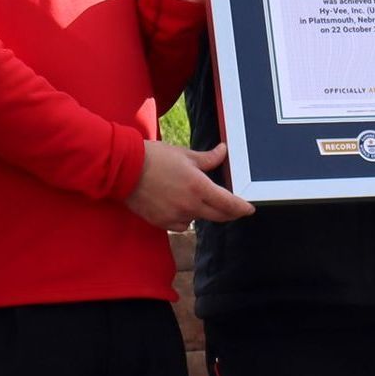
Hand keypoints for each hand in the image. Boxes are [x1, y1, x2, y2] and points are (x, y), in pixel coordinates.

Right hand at [124, 140, 254, 231]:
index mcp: (199, 187)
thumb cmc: (155, 158)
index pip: (228, 204)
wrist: (124, 169)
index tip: (249, 209)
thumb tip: (223, 151)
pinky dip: (185, 217)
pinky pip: (181, 224)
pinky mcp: (161, 222)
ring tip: (197, 198)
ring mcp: (175, 216)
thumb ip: (208, 158)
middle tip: (234, 209)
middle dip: (229, 213)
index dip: (242, 208)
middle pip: (218, 216)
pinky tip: (180, 206)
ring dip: (203, 212)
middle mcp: (190, 205)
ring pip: (199, 219)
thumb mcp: (185, 155)